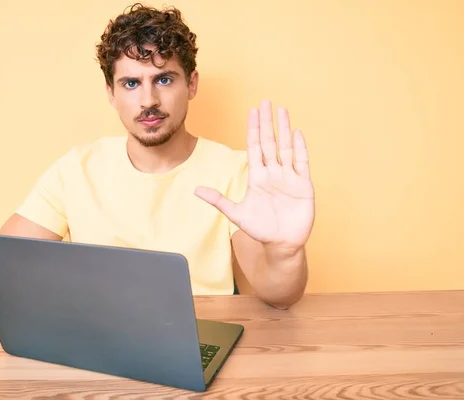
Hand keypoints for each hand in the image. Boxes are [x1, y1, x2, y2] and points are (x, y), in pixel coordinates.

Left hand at [195, 100, 314, 248]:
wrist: (281, 243)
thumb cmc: (260, 228)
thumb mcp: (236, 213)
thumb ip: (218, 200)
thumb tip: (196, 190)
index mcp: (257, 176)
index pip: (255, 147)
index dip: (253, 129)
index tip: (252, 111)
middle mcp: (273, 173)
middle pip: (270, 142)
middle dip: (267, 123)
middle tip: (265, 102)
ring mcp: (289, 177)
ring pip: (286, 147)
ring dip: (284, 129)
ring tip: (282, 111)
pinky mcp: (303, 185)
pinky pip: (301, 162)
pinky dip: (300, 148)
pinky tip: (297, 134)